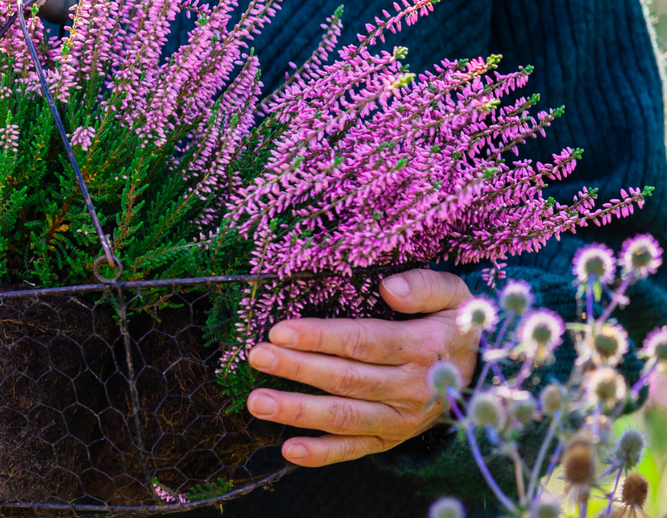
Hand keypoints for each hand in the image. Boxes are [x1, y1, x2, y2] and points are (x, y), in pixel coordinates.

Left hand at [246, 269, 476, 466]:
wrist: (481, 377)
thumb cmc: (453, 327)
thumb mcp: (455, 295)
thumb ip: (425, 285)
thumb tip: (389, 288)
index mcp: (423, 348)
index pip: (364, 342)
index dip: (321, 338)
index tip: (280, 331)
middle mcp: (411, 388)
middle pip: (346, 379)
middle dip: (298, 368)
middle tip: (258, 357)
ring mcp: (399, 419)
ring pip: (344, 416)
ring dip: (298, 411)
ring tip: (258, 402)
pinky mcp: (389, 439)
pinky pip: (353, 449)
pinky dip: (321, 453)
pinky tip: (288, 449)